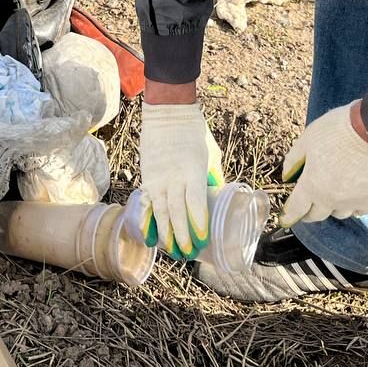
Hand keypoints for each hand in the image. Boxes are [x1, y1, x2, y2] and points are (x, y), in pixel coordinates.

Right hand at [138, 101, 218, 259]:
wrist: (167, 112)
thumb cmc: (194, 132)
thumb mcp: (211, 154)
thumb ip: (214, 176)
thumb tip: (220, 195)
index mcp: (193, 170)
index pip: (195, 203)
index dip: (198, 223)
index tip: (203, 240)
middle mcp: (173, 176)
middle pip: (176, 212)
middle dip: (182, 236)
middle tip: (188, 254)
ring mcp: (157, 177)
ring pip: (160, 211)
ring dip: (166, 233)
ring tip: (172, 251)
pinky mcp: (147, 176)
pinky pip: (147, 203)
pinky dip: (148, 221)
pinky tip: (150, 236)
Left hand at [279, 101, 367, 225]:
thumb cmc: (335, 131)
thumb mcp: (306, 139)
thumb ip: (293, 160)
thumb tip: (287, 175)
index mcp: (312, 186)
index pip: (296, 209)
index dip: (289, 215)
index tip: (285, 219)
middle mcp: (331, 199)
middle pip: (317, 215)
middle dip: (309, 212)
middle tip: (307, 205)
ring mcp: (352, 201)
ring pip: (338, 214)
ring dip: (331, 208)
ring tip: (330, 197)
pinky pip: (360, 211)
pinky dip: (354, 207)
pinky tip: (352, 198)